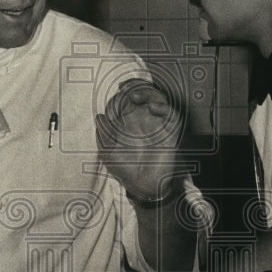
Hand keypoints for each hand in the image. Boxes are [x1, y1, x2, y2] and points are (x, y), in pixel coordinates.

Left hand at [95, 78, 182, 199]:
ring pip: (157, 98)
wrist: (142, 186)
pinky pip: (172, 114)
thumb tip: (100, 117)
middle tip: (124, 88)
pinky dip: (164, 107)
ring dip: (147, 91)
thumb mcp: (107, 152)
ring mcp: (157, 124)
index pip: (126, 100)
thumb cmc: (125, 169)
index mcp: (128, 122)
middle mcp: (143, 120)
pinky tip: (153, 107)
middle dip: (134, 86)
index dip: (120, 95)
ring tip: (134, 95)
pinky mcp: (170, 132)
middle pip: (143, 93)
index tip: (114, 97)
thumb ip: (103, 134)